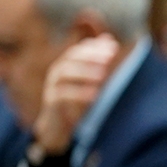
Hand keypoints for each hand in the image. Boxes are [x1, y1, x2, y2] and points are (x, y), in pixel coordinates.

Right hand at [31, 35, 121, 155]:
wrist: (58, 126)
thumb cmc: (76, 102)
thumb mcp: (90, 81)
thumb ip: (99, 63)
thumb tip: (110, 40)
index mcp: (66, 65)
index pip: (80, 50)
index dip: (95, 47)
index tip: (114, 47)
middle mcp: (57, 73)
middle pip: (71, 58)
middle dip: (91, 56)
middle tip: (110, 57)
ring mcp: (52, 87)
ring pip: (65, 74)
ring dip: (85, 72)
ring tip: (104, 75)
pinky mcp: (52, 103)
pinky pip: (63, 95)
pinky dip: (79, 93)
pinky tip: (95, 95)